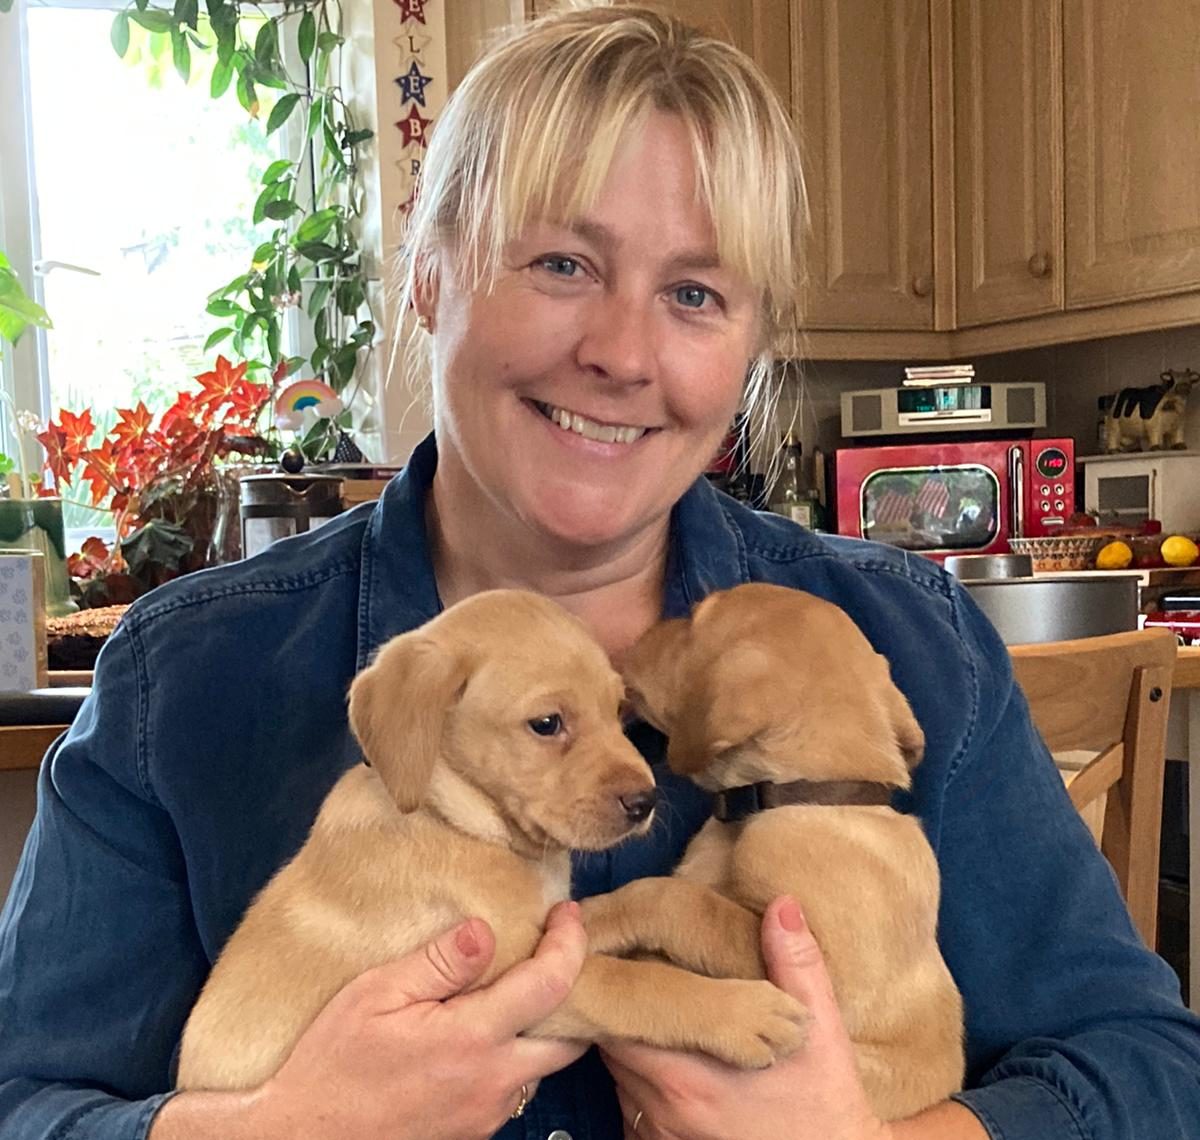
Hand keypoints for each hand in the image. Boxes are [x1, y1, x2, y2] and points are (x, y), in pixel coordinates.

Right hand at [245, 901, 588, 1139]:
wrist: (301, 1138)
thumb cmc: (330, 1064)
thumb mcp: (375, 995)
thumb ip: (438, 963)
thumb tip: (486, 928)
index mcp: (471, 1039)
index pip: (551, 984)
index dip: (570, 942)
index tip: (567, 912)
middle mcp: (492, 1081)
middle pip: (571, 1035)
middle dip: (576, 989)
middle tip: (557, 949)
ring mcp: (486, 1113)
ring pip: (545, 1064)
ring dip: (546, 1023)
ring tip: (521, 981)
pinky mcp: (475, 1131)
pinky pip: (515, 1085)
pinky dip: (516, 1051)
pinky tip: (487, 1027)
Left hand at [600, 895, 890, 1139]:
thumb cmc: (824, 1101)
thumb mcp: (819, 1030)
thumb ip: (795, 964)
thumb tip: (781, 905)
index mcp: (689, 1072)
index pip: (627, 1012)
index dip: (631, 981)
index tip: (645, 959)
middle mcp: (664, 1108)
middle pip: (616, 1042)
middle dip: (631, 1012)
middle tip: (654, 987)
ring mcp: (660, 1136)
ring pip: (620, 1076)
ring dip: (635, 1049)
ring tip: (664, 1024)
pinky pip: (630, 1112)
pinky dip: (641, 1090)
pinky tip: (673, 1072)